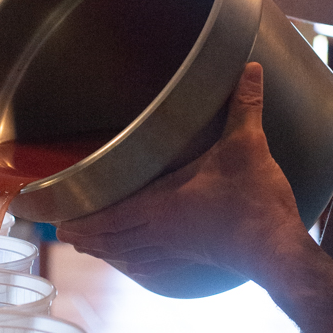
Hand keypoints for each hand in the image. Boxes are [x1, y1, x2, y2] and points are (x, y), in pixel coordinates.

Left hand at [57, 62, 309, 283]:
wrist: (277, 249)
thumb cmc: (255, 201)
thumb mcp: (247, 144)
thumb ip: (244, 104)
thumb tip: (251, 66)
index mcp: (160, 205)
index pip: (108, 217)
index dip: (81, 220)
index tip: (56, 222)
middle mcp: (160, 231)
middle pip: (110, 239)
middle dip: (86, 236)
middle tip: (63, 232)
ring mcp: (176, 250)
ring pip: (128, 254)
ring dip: (105, 250)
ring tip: (88, 246)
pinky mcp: (192, 260)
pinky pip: (152, 265)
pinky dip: (134, 264)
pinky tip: (132, 263)